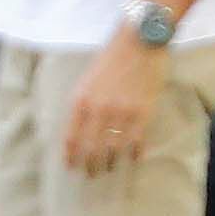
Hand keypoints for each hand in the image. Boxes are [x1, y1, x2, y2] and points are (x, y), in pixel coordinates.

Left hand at [61, 36, 165, 174]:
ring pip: (113, 148)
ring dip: (111, 162)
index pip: (71, 136)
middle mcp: (99, 110)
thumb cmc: (111, 58)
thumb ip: (82, 104)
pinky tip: (134, 159)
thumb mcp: (87, 80)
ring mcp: (122, 112)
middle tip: (91, 174)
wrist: (139, 41)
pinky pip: (137, 140)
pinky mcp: (143, 112)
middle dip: (90, 164)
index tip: (70, 166)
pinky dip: (135, 153)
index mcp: (81, 100)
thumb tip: (79, 129)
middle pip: (91, 147)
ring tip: (109, 169)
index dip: (71, 155)